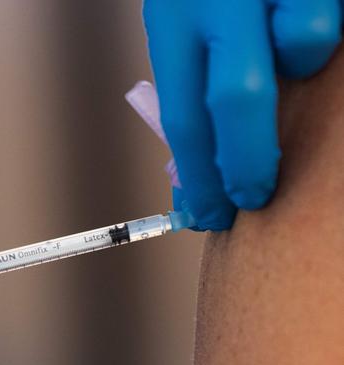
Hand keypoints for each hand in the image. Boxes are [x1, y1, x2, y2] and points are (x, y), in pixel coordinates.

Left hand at [143, 0, 341, 229]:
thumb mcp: (180, 29)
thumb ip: (188, 90)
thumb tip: (188, 178)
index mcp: (171, 21)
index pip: (182, 118)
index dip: (200, 177)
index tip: (209, 215)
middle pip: (238, 97)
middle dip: (250, 158)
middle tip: (254, 197)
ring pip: (304, 44)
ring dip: (302, 63)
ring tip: (291, 55)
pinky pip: (323, 18)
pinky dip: (319, 30)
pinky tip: (301, 20)